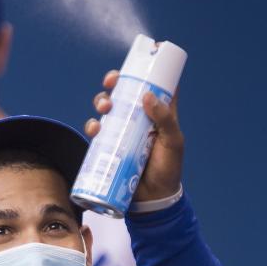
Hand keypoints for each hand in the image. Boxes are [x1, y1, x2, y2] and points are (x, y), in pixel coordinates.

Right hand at [85, 70, 184, 201]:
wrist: (154, 200)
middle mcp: (139, 120)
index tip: (134, 65)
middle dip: (114, 83)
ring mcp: (124, 132)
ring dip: (102, 101)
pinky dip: (93, 126)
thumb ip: (165, 120)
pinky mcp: (111, 147)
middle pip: (125, 93)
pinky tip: (95, 128)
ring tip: (105, 107)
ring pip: (109, 109)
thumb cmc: (168, 169)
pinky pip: (98, 132)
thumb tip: (147, 96)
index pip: (150, 87)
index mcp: (158, 114)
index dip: (142, 73)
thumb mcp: (173, 142)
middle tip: (111, 83)